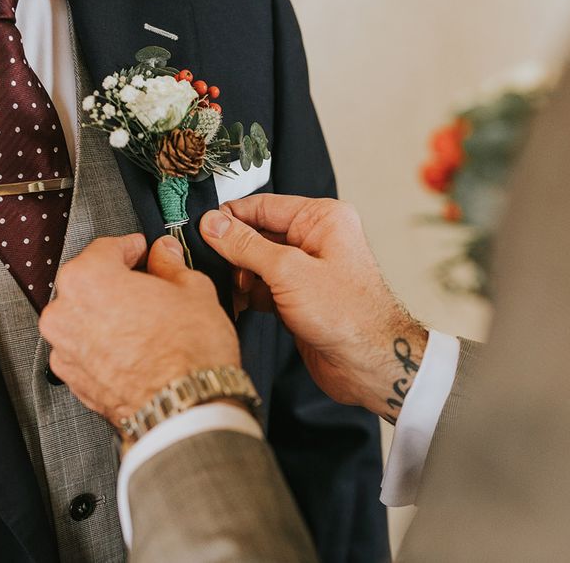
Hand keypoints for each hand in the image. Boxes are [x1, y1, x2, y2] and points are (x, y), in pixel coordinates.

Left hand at [39, 234, 240, 424]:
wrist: (184, 409)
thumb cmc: (187, 352)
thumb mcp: (192, 289)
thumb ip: (171, 265)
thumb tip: (165, 254)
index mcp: (87, 278)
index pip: (107, 247)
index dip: (133, 247)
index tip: (146, 251)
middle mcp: (65, 312)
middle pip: (90, 282)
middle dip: (119, 279)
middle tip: (150, 283)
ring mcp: (65, 349)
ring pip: (86, 316)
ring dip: (110, 312)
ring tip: (147, 319)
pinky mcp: (73, 379)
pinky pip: (87, 348)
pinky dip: (106, 343)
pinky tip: (137, 346)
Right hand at [200, 195, 426, 422]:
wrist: (369, 364)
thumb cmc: (345, 314)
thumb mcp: (288, 272)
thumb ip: (245, 245)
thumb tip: (212, 223)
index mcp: (321, 218)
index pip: (264, 205)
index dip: (230, 217)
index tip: (200, 229)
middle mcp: (315, 239)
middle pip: (258, 233)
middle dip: (232, 249)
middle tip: (205, 262)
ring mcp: (306, 269)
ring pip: (257, 262)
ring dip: (237, 274)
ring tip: (224, 287)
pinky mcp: (298, 297)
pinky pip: (262, 286)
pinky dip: (246, 294)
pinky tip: (234, 303)